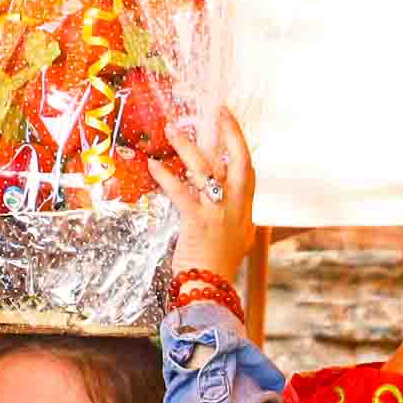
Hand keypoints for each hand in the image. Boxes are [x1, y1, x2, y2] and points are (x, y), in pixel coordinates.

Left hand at [149, 108, 255, 283]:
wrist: (211, 290)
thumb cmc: (219, 269)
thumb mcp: (237, 244)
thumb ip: (238, 225)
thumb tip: (242, 218)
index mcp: (245, 211)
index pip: (248, 171)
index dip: (239, 145)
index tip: (229, 124)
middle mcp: (236, 208)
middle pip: (239, 161)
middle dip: (231, 134)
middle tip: (219, 112)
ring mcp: (219, 213)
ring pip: (206, 170)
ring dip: (189, 147)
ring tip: (173, 130)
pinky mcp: (198, 221)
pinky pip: (181, 192)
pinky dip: (166, 177)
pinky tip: (154, 165)